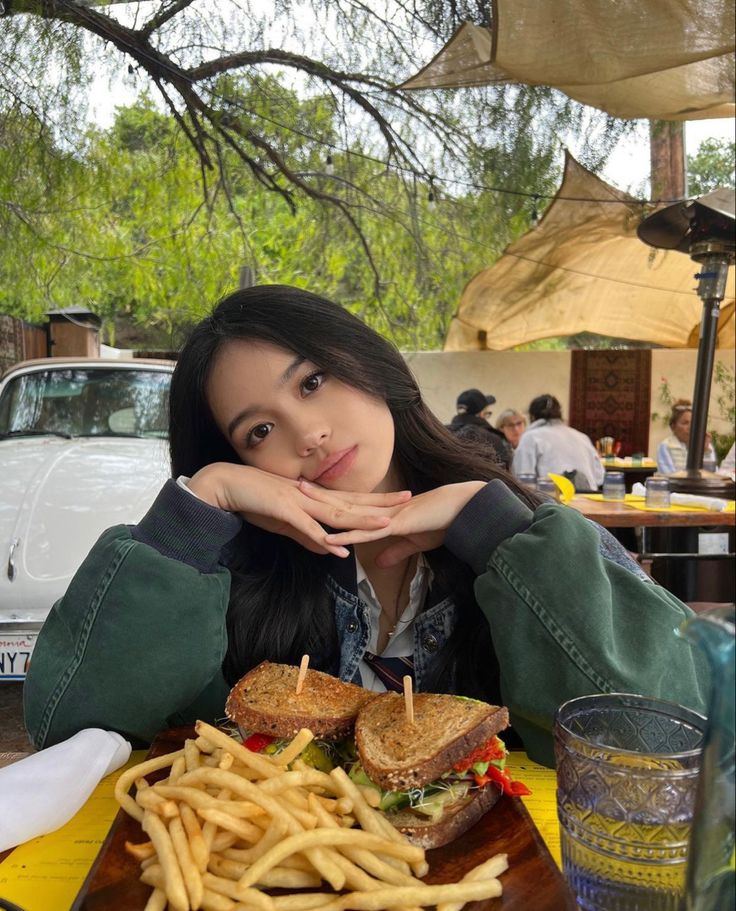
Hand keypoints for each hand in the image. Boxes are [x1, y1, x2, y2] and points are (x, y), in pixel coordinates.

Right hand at [188, 463, 409, 556]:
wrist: (225, 485)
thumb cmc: (254, 501)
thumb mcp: (285, 522)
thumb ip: (307, 535)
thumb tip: (330, 550)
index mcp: (313, 497)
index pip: (350, 500)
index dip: (375, 501)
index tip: (398, 501)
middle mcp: (311, 496)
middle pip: (352, 503)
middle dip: (380, 504)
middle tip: (408, 500)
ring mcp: (299, 502)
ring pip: (336, 514)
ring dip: (361, 520)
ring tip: (385, 524)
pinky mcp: (283, 510)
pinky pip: (306, 527)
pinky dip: (322, 537)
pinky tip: (338, 547)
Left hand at [303, 480, 485, 565]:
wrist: (466, 512)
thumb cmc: (445, 523)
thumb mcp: (417, 541)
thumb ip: (397, 551)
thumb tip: (380, 562)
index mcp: (385, 510)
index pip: (352, 503)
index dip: (330, 498)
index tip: (311, 492)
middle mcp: (382, 509)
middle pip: (343, 501)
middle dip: (318, 495)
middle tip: (292, 485)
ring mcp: (387, 515)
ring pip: (348, 511)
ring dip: (324, 507)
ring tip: (298, 500)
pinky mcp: (396, 525)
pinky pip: (366, 531)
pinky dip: (346, 534)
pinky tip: (327, 536)